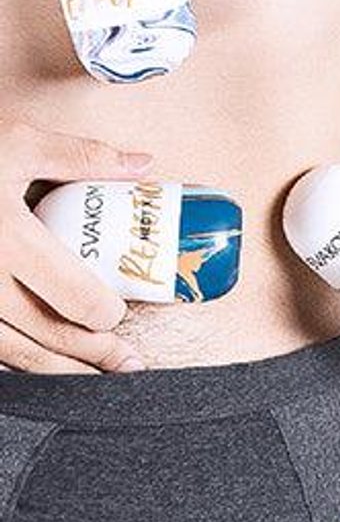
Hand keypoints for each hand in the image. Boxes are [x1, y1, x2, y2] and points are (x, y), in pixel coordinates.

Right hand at [0, 119, 153, 372]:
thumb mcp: (20, 142)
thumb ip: (83, 157)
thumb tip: (143, 165)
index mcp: (8, 237)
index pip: (68, 293)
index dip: (101, 313)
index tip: (118, 315)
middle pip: (42, 332)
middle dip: (89, 354)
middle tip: (127, 363)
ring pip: (7, 351)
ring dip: (52, 370)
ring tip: (90, 379)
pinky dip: (11, 363)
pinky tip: (36, 366)